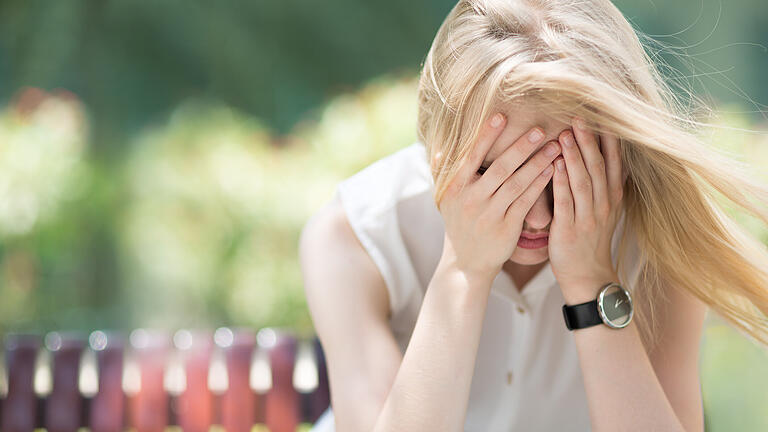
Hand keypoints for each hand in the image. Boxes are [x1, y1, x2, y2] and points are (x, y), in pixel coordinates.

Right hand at [436, 112, 561, 283]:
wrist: (466, 263)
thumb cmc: (459, 224)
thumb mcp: (445, 201)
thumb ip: (443, 174)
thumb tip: (440, 149)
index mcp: (455, 189)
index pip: (471, 157)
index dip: (486, 136)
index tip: (501, 116)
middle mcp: (471, 200)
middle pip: (499, 169)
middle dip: (521, 147)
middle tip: (540, 129)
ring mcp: (489, 215)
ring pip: (517, 184)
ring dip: (537, 164)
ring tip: (555, 147)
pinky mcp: (506, 228)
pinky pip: (526, 202)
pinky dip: (539, 185)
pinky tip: (552, 171)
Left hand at [548, 117, 627, 302]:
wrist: (587, 276)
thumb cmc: (589, 238)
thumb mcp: (604, 209)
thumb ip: (602, 183)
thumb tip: (602, 152)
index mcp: (612, 196)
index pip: (613, 161)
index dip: (607, 138)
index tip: (600, 114)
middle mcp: (604, 204)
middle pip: (598, 166)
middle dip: (589, 140)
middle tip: (579, 115)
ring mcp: (588, 217)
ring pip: (583, 181)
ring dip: (574, 156)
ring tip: (565, 133)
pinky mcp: (570, 230)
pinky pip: (566, 202)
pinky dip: (561, 182)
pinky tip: (554, 164)